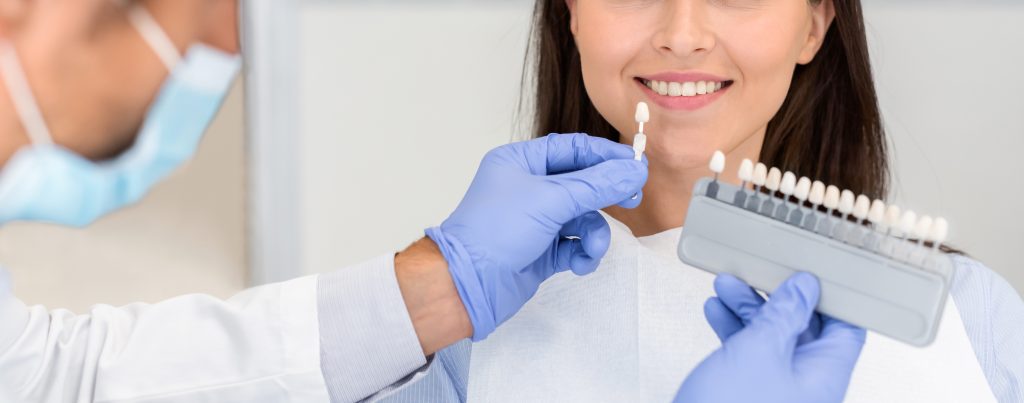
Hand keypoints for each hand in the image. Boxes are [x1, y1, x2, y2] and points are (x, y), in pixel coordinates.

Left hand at [426, 133, 647, 340]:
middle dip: (605, 194)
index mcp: (520, 162)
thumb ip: (597, 185)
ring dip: (594, 233)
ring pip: (581, 218)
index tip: (636, 165)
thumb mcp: (551, 200)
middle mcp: (526, 188)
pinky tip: (580, 262)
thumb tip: (634, 171)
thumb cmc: (493, 233)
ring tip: (593, 247)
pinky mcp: (540, 250)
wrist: (468, 284)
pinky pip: (573, 245)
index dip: (606, 156)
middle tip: (632, 199)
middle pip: (581, 183)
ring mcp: (534, 220)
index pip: (572, 150)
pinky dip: (582, 254)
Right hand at [674, 273, 866, 402]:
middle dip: (777, 296)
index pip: (846, 327)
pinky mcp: (750, 395)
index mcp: (825, 377)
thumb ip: (784, 314)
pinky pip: (750, 356)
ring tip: (725, 285)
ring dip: (749, 310)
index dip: (833, 295)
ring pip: (772, 340)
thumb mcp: (759, 350)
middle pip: (804, 328)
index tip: (812, 266)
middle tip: (757, 270)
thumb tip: (805, 287)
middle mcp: (807, 387)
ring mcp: (778, 392)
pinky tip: (715, 311)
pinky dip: (734, 332)